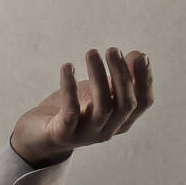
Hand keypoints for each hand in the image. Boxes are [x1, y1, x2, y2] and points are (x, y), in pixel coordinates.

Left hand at [10, 48, 153, 166]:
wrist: (40, 134)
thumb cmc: (74, 109)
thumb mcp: (98, 92)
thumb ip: (117, 78)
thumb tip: (138, 54)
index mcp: (121, 120)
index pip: (142, 103)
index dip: (145, 80)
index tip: (140, 56)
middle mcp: (108, 129)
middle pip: (125, 104)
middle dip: (122, 75)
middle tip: (112, 50)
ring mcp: (87, 134)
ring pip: (102, 107)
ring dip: (98, 77)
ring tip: (92, 52)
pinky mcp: (64, 133)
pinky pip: (71, 111)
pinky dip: (70, 88)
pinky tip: (67, 66)